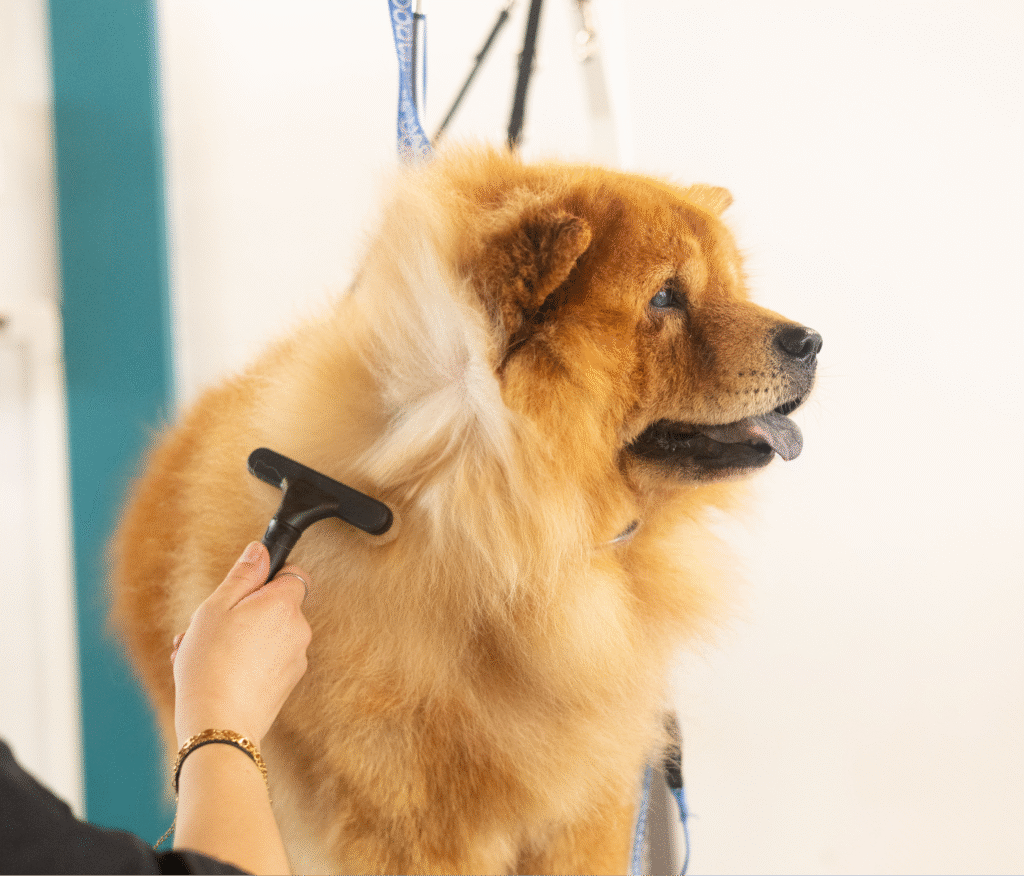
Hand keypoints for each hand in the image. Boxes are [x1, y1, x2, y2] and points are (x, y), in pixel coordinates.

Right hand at [171, 542, 312, 747]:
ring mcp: (296, 659)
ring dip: (237, 637)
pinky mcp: (287, 684)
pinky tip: (213, 672)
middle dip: (243, 612)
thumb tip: (260, 551)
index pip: (293, 574)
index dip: (268, 576)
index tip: (245, 588)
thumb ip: (243, 576)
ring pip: (266, 635)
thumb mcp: (216, 608)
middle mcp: (299, 630)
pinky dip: (245, 661)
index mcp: (284, 605)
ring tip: (198, 654)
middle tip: (207, 627)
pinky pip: (267, 660)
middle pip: (274, 606)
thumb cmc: (211, 665)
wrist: (218, 725)